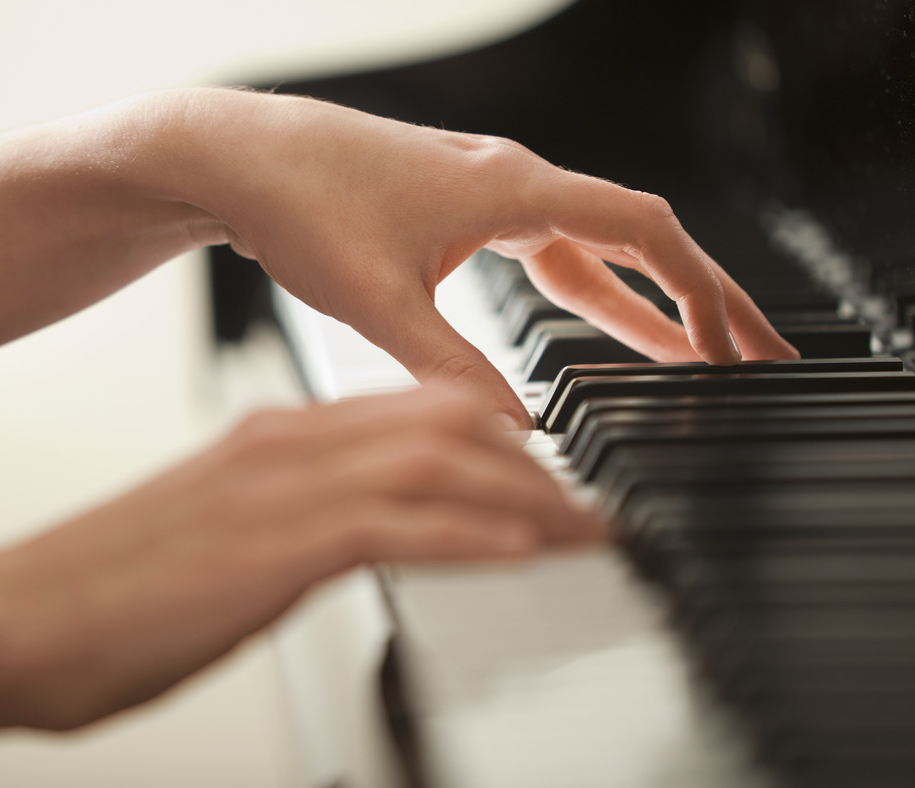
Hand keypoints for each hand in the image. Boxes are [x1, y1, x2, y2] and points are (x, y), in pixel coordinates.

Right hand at [0, 386, 603, 728]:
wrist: (13, 618)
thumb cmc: (105, 588)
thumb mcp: (213, 531)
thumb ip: (283, 516)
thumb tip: (346, 532)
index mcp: (271, 438)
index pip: (410, 413)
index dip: (493, 440)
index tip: (540, 475)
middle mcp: (283, 446)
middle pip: (443, 425)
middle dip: (530, 465)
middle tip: (582, 506)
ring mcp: (279, 492)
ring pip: (438, 467)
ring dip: (524, 499)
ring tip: (581, 532)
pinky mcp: (272, 550)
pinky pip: (399, 528)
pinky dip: (473, 537)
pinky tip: (524, 554)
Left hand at [159, 89, 797, 426]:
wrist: (236, 156)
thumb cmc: (297, 201)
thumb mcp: (376, 298)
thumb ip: (449, 369)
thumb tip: (516, 430)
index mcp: (510, 189)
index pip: (643, 233)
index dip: (700, 293)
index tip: (737, 347)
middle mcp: (508, 182)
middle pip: (635, 238)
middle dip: (698, 298)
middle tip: (752, 351)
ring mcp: (482, 194)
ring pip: (589, 248)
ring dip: (641, 301)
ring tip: (688, 353)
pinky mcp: (453, 211)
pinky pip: (544, 251)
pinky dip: (583, 291)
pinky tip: (593, 324)